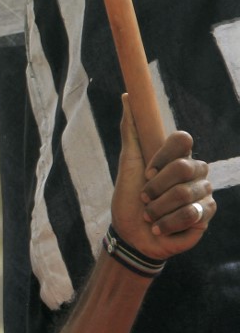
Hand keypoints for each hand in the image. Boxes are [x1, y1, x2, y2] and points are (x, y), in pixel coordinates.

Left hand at [111, 95, 214, 259]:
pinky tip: (160, 227)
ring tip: (150, 216)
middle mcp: (195, 171)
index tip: (146, 173)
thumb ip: (130, 131)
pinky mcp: (207, 214)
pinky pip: (192, 214)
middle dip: (157, 187)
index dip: (162, 156)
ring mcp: (204, 192)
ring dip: (159, 208)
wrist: (131, 235)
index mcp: (177, 156)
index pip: (182, 139)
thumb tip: (126, 97)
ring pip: (186, 193)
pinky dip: (168, 223)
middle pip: (184, 167)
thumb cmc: (128, 199)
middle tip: (145, 198)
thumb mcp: (128, 164)